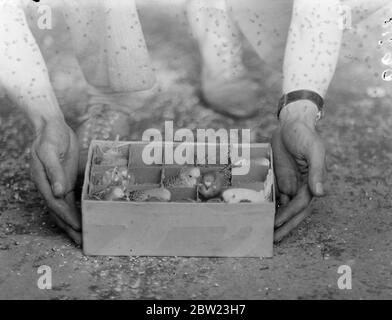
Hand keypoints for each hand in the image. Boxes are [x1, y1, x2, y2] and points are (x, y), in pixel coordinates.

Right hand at [30, 119, 80, 244]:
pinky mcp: (65, 180)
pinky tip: (84, 218)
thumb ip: (54, 171)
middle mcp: (50, 187)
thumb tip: (58, 192)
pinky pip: (70, 200)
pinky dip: (76, 210)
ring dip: (73, 223)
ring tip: (83, 236)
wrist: (51, 126)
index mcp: (44, 181)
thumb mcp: (48, 150)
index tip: (78, 228)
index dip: (67, 218)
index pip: (56, 205)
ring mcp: (57, 185)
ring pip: (64, 209)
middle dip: (70, 228)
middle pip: (59, 212)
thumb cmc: (49, 136)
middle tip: (82, 242)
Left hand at [272, 108, 325, 241]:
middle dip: (284, 226)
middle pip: (293, 211)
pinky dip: (268, 206)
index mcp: (311, 182)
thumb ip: (318, 171)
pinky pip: (274, 195)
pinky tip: (259, 214)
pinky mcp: (278, 179)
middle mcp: (301, 187)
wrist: (291, 124)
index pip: (301, 205)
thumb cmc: (305, 135)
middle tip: (272, 240)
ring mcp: (289, 183)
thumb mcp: (314, 150)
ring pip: (283, 206)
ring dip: (276, 219)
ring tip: (264, 232)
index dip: (290, 216)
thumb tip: (321, 194)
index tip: (277, 225)